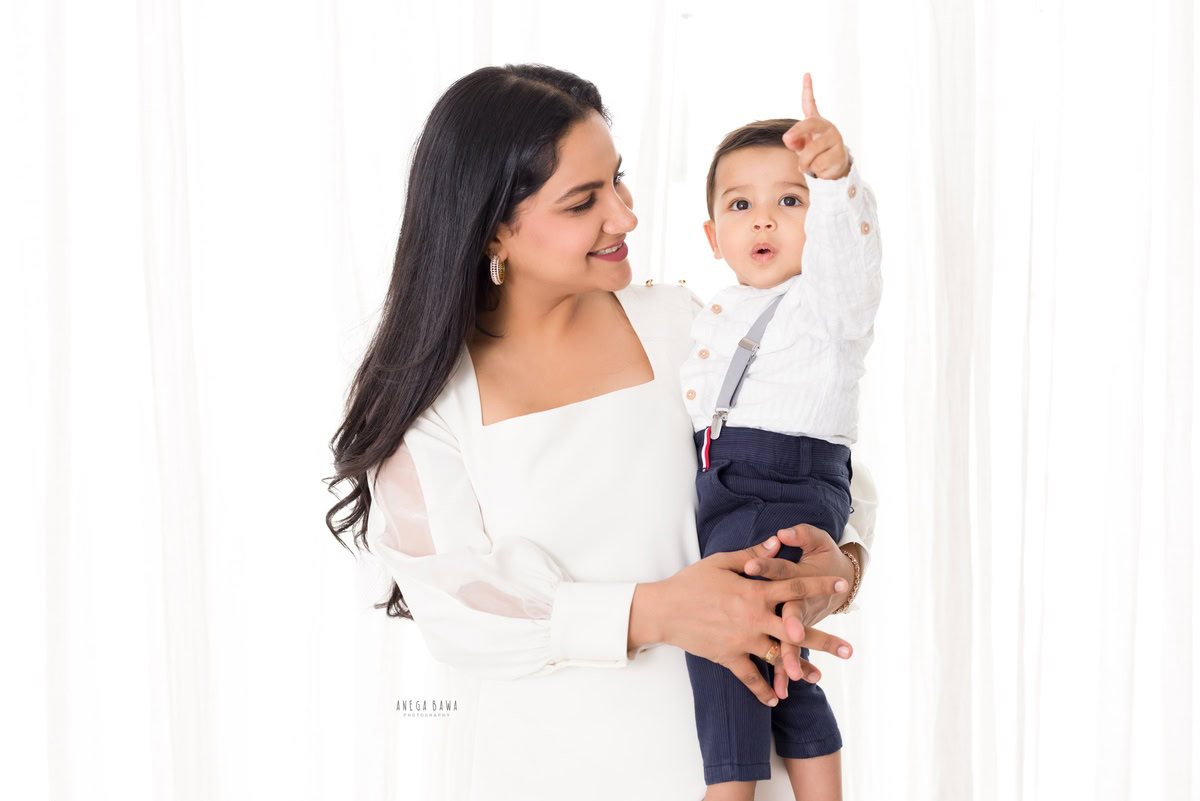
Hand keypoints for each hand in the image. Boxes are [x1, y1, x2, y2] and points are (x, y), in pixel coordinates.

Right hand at [653, 535, 852, 706]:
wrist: (663, 610)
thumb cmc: (690, 582)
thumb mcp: (721, 562)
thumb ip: (753, 555)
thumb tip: (778, 541)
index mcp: (754, 591)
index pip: (795, 587)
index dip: (821, 585)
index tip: (843, 586)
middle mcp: (753, 618)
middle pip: (796, 630)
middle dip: (825, 640)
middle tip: (849, 649)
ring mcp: (742, 641)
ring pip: (778, 657)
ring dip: (800, 668)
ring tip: (820, 678)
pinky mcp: (728, 657)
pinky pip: (750, 677)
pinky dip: (762, 689)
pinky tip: (776, 698)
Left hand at [781, 72, 850, 180]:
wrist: (833, 167)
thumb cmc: (814, 152)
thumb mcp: (801, 146)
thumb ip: (793, 140)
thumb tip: (788, 139)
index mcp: (815, 123)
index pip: (810, 104)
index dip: (808, 89)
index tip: (807, 74)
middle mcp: (826, 127)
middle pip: (810, 125)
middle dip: (797, 132)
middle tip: (787, 139)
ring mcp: (834, 139)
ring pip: (811, 152)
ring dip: (804, 163)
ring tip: (807, 166)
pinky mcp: (839, 153)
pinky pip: (818, 164)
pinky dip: (815, 170)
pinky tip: (822, 167)